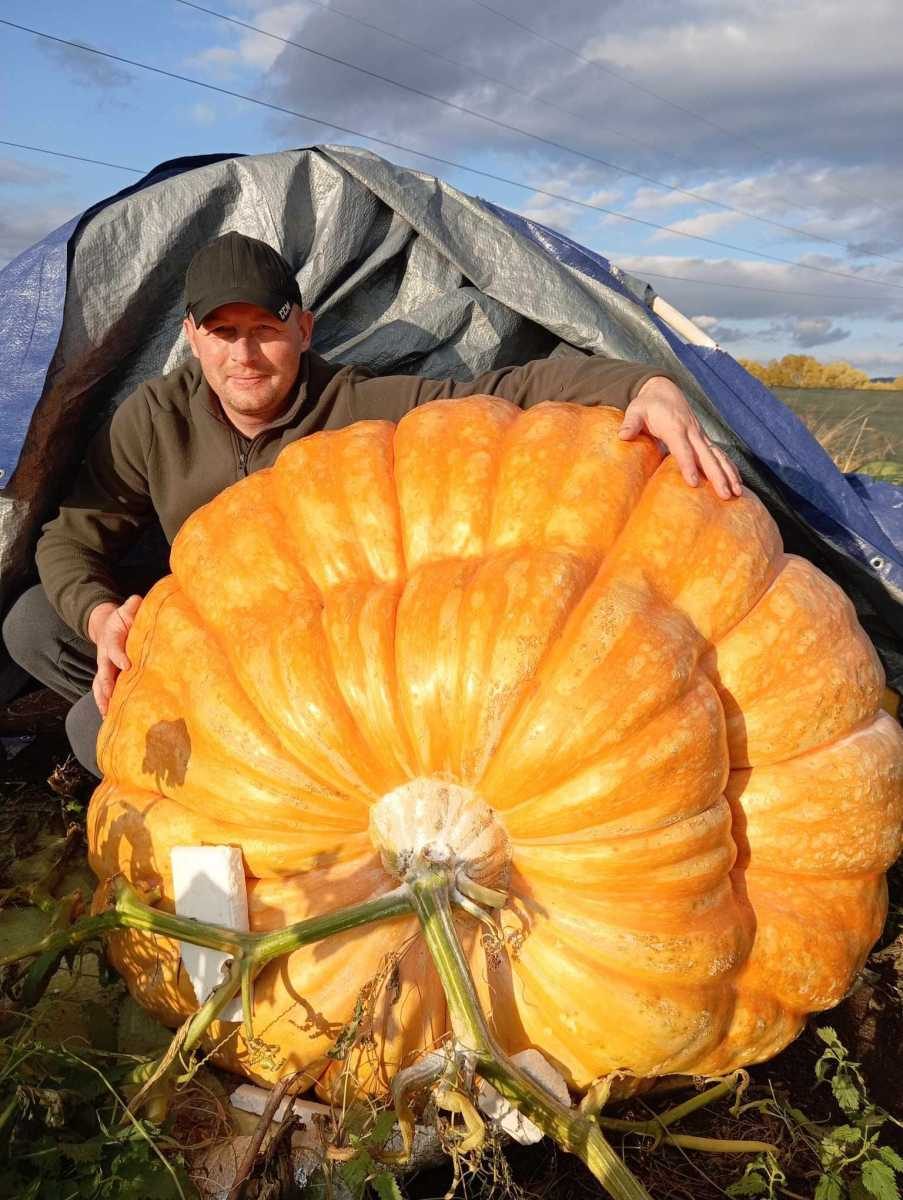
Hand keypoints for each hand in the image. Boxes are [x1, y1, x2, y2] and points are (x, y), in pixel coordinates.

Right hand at [87, 595, 142, 715]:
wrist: (107, 627)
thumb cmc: (121, 620)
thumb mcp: (125, 610)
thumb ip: (131, 606)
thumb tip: (137, 601)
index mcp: (111, 640)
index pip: (114, 649)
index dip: (119, 656)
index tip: (126, 665)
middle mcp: (105, 658)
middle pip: (102, 674)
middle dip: (106, 687)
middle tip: (110, 699)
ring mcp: (106, 669)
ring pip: (100, 686)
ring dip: (103, 700)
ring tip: (107, 715)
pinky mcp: (109, 677)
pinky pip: (105, 692)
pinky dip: (105, 704)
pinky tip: (110, 718)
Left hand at [618, 376, 741, 499]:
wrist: (663, 390)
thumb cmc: (647, 404)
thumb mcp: (635, 411)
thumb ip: (630, 424)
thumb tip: (623, 435)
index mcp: (675, 427)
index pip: (683, 449)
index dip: (688, 465)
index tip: (694, 482)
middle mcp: (691, 431)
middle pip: (706, 456)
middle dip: (717, 476)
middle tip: (724, 495)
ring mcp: (700, 435)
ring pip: (717, 456)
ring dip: (728, 474)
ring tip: (736, 493)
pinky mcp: (703, 438)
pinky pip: (719, 454)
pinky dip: (729, 467)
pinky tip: (736, 483)